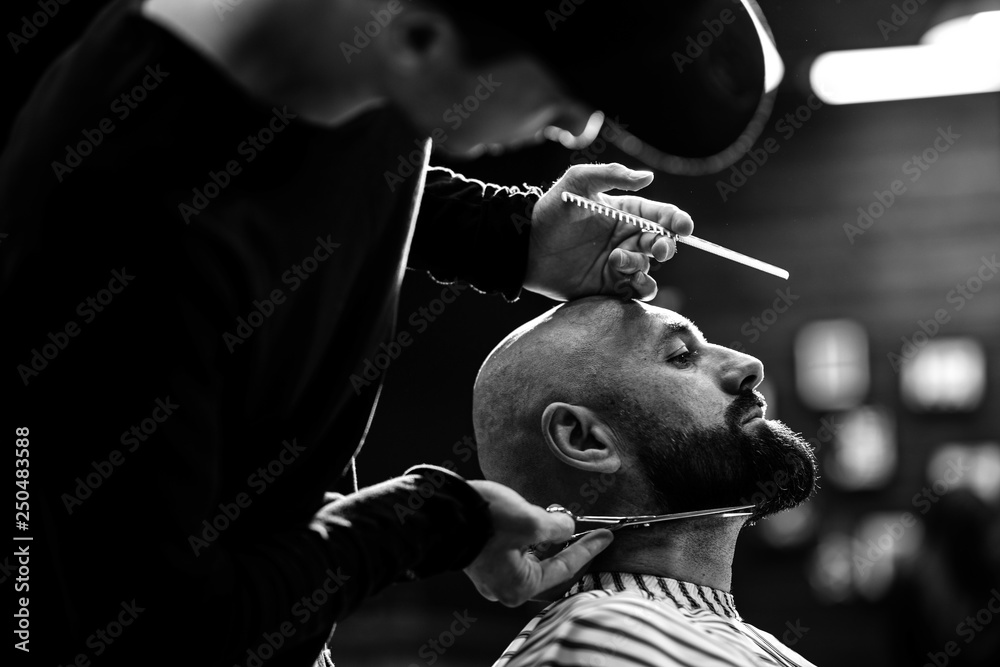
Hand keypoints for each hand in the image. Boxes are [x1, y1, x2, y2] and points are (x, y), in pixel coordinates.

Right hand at [463, 480, 612, 606]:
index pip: (565, 567)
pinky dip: (526, 537)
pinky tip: (529, 519)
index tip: (606, 537)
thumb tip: (565, 528)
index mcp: (520, 586)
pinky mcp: (479, 558)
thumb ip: (556, 527)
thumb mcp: (531, 521)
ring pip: (529, 556)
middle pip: (547, 565)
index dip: (588, 548)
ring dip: (542, 537)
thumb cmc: (485, 521)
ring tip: (550, 515)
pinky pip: (512, 551)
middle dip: (562, 543)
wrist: (441, 512)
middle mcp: (505, 587)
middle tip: (578, 523)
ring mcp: (490, 575)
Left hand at [523, 163, 693, 301]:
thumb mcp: (578, 182)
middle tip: (656, 247)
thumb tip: (648, 177)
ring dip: (643, 266)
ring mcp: (619, 264)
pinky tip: (627, 281)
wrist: (525, 247)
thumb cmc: (551, 210)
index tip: (683, 227)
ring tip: (618, 260)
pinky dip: (641, 288)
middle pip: (662, 243)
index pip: (661, 215)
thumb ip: (611, 175)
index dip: (676, 220)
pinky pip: (637, 291)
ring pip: (650, 269)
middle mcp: (627, 238)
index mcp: (626, 213)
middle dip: (665, 245)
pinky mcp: (609, 286)